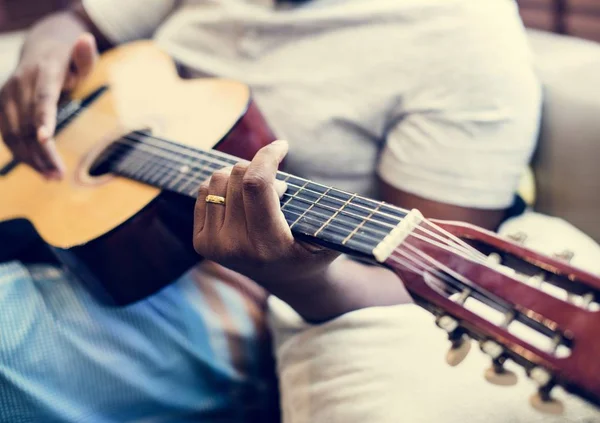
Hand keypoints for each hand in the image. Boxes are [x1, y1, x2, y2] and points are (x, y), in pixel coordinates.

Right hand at [0, 32, 96, 178]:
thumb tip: (87, 40)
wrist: (41, 48)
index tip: (46, 138)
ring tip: (53, 177)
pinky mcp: (2, 105)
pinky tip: (39, 169)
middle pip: (28, 122)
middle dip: (42, 151)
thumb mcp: (82, 57)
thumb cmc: (69, 59)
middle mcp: (20, 84)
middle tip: (59, 175)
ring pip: (14, 133)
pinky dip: (21, 153)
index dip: (43, 117)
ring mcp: (8, 94)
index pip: (43, 97)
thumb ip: (85, 55)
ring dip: (31, 158)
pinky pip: (8, 134)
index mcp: (44, 72)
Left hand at [193, 140, 339, 298]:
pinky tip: (242, 202)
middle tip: (280, 188)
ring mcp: (214, 246)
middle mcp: (235, 247)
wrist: (288, 281)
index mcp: (268, 245)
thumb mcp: (330, 235)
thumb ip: (336, 213)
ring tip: (261, 196)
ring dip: (242, 177)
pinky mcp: (201, 242)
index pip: (257, 184)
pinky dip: (224, 187)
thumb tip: (368, 199)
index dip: (268, 155)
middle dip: (261, 169)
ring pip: (218, 179)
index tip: (283, 146)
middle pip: (238, 176)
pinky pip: (205, 190)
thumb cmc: (313, 251)